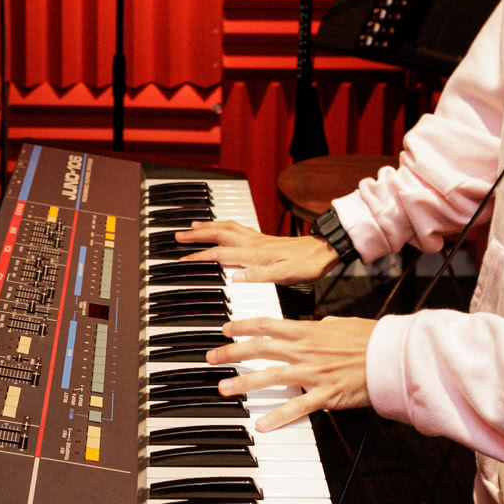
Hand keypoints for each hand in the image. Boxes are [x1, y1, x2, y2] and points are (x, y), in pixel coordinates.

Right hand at [179, 220, 340, 285]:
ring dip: (207, 226)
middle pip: (218, 234)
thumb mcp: (286, 276)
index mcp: (255, 254)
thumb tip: (235, 278)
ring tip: (192, 226)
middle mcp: (253, 243)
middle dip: (196, 235)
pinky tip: (222, 227)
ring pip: (226, 227)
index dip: (199, 256)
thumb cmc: (308, 264)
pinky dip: (223, 225)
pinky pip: (237, 227)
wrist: (325, 250)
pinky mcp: (264, 238)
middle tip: (178, 236)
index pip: (220, 254)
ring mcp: (258, 239)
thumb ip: (260, 276)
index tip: (182, 257)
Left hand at [205, 316, 376, 431]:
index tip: (225, 330)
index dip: (243, 326)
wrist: (393, 355)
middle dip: (232, 353)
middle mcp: (306, 350)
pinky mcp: (326, 394)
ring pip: (271, 376)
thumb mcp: (342, 324)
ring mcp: (314, 372)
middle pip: (260, 348)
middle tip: (211, 358)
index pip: (267, 324)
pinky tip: (261, 424)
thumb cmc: (371, 339)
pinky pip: (298, 407)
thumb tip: (316, 323)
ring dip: (244, 383)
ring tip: (224, 388)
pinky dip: (279, 416)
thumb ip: (323, 325)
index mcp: (308, 330)